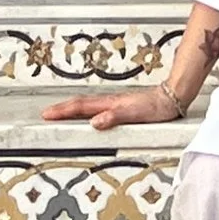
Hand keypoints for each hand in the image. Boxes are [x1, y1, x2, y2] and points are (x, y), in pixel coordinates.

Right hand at [39, 84, 185, 129]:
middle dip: (62, 109)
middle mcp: (110, 102)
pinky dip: (85, 110)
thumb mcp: (136, 114)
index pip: (81, 107)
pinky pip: (96, 108)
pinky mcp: (120, 107)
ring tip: (60, 113)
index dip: (63, 111)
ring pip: (87, 105)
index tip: (47, 115)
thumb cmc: (156, 106)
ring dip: (71, 109)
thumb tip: (95, 122)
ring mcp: (114, 103)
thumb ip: (115, 117)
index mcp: (110, 104)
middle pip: (80, 104)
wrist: (172, 97)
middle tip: (46, 114)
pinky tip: (86, 115)